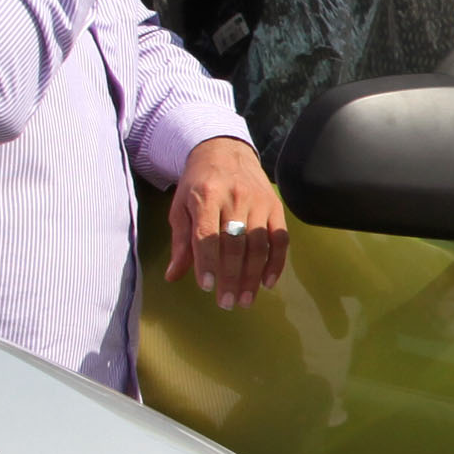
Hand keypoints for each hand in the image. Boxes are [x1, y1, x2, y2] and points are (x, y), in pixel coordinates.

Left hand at [163, 137, 288, 308]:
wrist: (225, 151)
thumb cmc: (197, 183)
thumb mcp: (180, 207)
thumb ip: (181, 242)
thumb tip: (174, 275)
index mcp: (206, 196)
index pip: (208, 234)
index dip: (208, 262)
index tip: (207, 287)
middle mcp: (235, 198)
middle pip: (236, 244)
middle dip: (232, 276)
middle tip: (227, 303)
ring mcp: (259, 203)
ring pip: (259, 245)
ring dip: (253, 275)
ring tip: (246, 299)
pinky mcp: (276, 207)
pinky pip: (280, 239)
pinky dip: (276, 263)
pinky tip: (267, 282)